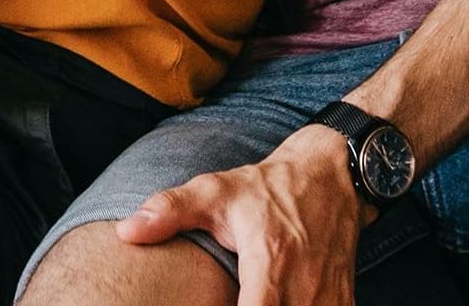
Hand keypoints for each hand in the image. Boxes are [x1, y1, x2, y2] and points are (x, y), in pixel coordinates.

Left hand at [118, 128, 367, 305]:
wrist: (331, 175)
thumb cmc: (268, 188)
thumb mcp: (216, 191)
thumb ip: (171, 211)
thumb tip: (126, 230)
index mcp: (270, 263)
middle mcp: (304, 288)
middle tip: (216, 303)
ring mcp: (328, 300)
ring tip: (242, 302)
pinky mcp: (343, 304)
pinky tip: (277, 305)